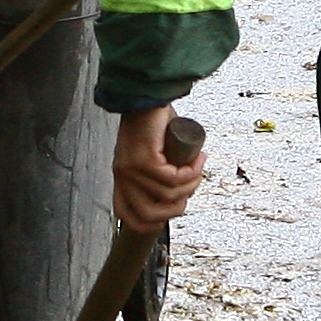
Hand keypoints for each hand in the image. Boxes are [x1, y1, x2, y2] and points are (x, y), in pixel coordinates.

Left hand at [112, 105, 203, 232]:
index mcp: (122, 177)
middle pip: (150, 215)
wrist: (147, 96)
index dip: (148, 225)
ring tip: (198, 167)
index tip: (170, 214)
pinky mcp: (145, 159)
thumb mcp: (150, 153)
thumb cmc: (151, 121)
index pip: (126, 215)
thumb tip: (177, 192)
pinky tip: (197, 160)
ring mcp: (132, 169)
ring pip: (168, 195)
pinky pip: (173, 178)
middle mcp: (123, 176)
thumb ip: (158, 172)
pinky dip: (190, 172)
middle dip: (177, 207)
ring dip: (191, 184)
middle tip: (191, 188)